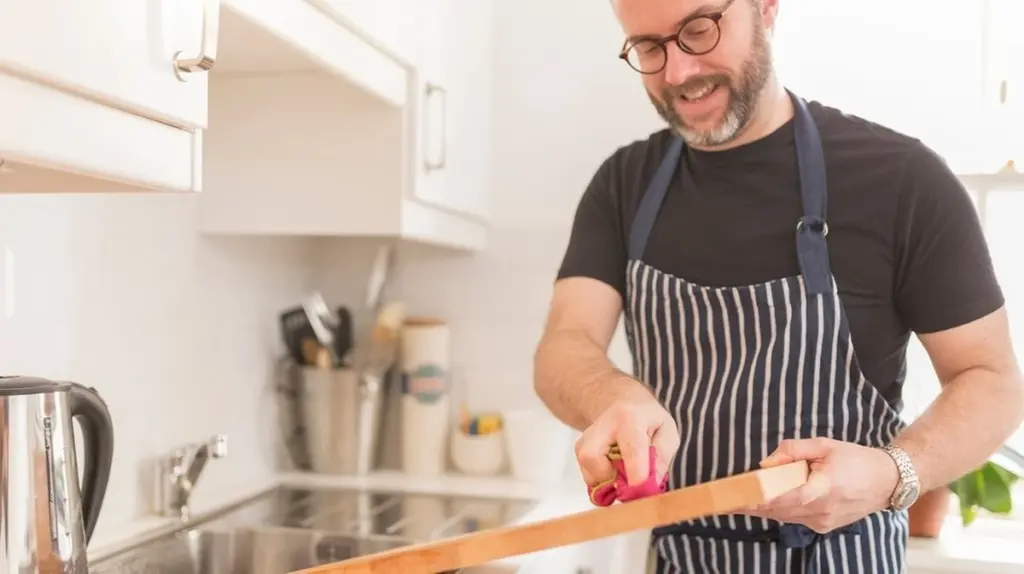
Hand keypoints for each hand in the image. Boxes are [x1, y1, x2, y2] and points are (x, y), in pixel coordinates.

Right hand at [574, 395, 678, 487]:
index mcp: (630, 418)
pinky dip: (601, 480)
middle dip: (608, 478)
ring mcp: (586, 436)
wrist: (623, 403)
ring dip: (605, 481)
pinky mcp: (579, 448)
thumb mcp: (667, 432)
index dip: (636, 477)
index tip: (642, 493)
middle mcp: (602, 425)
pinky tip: (614, 470)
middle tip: (627, 482)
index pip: (631, 451)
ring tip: (623, 472)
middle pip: (591, 458)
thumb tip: (650, 484)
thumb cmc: (649, 420)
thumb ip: (662, 457)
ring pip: (587, 470)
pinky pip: (586, 474)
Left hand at [742, 438, 899, 532]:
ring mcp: (823, 522)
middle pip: (777, 510)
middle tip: (723, 501)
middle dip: (750, 505)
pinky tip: (761, 504)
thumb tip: (766, 462)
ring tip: (734, 502)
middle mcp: (821, 510)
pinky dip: (777, 511)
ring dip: (760, 509)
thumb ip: (793, 450)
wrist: (888, 481)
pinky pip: (793, 519)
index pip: (783, 497)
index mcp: (823, 488)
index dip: (758, 499)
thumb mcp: (824, 445)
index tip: (735, 498)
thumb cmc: (857, 460)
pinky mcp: (824, 526)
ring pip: (783, 517)